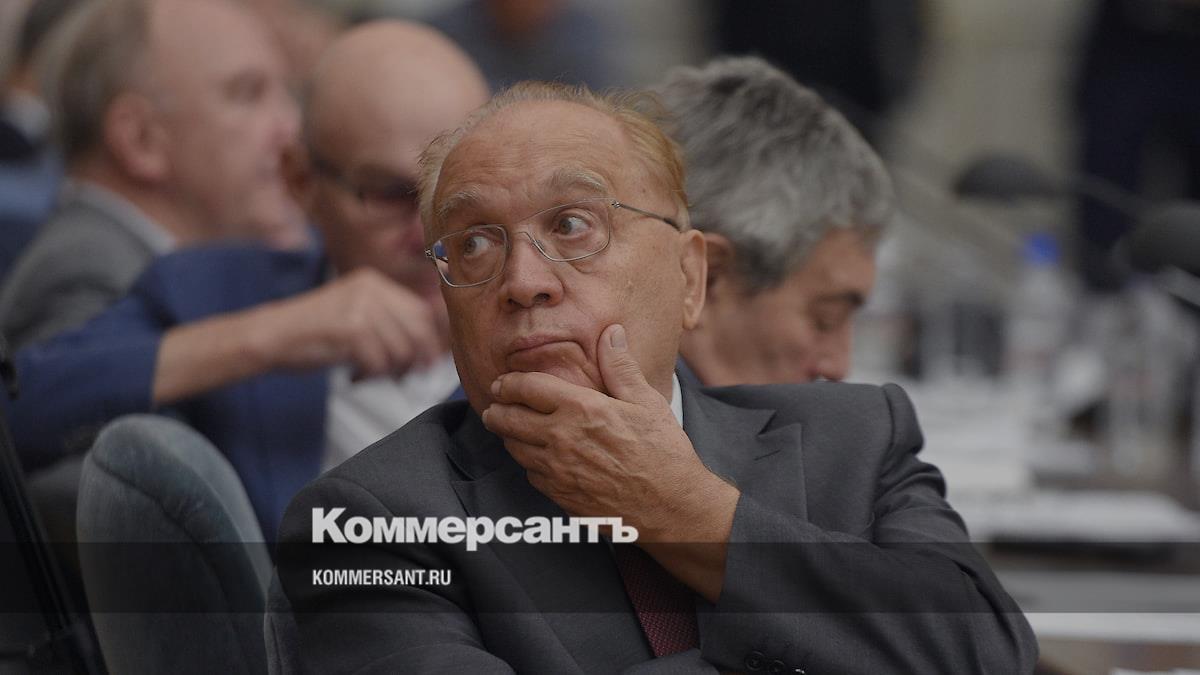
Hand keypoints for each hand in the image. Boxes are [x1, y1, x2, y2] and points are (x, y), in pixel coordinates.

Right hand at [254, 267, 443, 379]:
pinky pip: (379, 362)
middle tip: (403, 376)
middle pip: (417, 330)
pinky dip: (370, 376)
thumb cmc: (315, 332)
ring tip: (368, 374)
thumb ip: (390, 324)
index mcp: (375, 282)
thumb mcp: (356, 314)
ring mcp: (360, 307)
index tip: (430, 362)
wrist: (273, 336)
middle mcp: (371, 289)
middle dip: (415, 359)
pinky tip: (354, 375)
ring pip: (400, 350)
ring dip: (389, 371)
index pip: (421, 311)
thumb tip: (431, 350)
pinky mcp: (350, 329)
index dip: (431, 341)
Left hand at [481, 324, 735, 543]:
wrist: (671, 509)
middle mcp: (561, 440)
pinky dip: (529, 463)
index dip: (509, 383)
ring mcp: (558, 471)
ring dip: (508, 436)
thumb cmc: (663, 453)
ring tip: (510, 429)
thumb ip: (621, 367)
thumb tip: (611, 333)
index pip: (527, 389)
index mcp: (581, 410)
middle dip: (496, 410)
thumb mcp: (647, 403)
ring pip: (515, 449)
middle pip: (508, 420)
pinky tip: (537, 458)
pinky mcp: (561, 496)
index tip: (502, 382)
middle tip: (494, 405)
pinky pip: (531, 475)